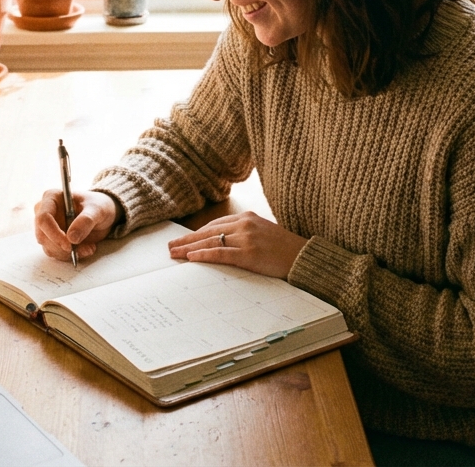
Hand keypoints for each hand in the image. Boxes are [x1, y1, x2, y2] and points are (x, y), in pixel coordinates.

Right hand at [33, 189, 119, 261]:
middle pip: (43, 236)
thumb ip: (86, 220)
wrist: (101, 214)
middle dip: (63, 247)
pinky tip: (84, 249)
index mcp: (52, 197)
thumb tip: (71, 237)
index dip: (54, 234)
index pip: (43, 218)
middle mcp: (44, 211)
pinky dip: (69, 255)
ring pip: (49, 247)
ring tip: (89, 248)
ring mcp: (47, 227)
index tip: (69, 245)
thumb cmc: (98, 206)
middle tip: (85, 249)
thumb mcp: (97, 210)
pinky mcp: (52, 239)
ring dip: (68, 253)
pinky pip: (55, 252)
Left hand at [167, 212, 307, 278]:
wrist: (303, 257)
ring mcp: (247, 238)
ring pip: (210, 242)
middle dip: (187, 240)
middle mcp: (245, 224)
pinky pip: (221, 253)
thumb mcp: (263, 233)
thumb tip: (223, 243)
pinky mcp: (249, 254)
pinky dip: (204, 255)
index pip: (214, 224)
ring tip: (174, 254)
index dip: (196, 233)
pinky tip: (191, 258)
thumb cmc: (284, 249)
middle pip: (208, 232)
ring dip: (189, 249)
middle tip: (170, 248)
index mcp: (247, 217)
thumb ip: (245, 234)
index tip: (183, 240)